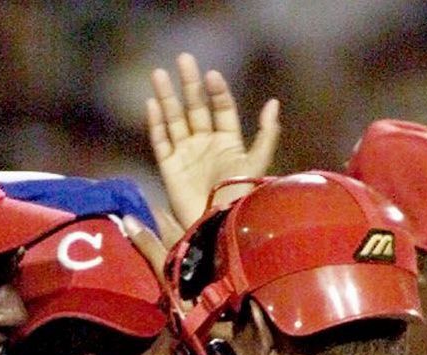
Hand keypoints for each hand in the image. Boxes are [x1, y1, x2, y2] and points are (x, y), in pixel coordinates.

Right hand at [148, 52, 279, 230]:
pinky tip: (153, 103)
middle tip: (182, 59)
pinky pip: (160, 140)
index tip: (211, 75)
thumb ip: (265, 134)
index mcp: (228, 142)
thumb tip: (273, 102)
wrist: (216, 223)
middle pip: (195, 108)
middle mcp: (205, 144)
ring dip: (167, 96)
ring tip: (158, 74)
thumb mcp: (257, 163)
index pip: (221, 108)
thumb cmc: (239, 196)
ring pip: (174, 119)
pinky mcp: (168, 167)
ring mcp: (185, 155)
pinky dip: (156, 122)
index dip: (216, 91)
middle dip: (188, 84)